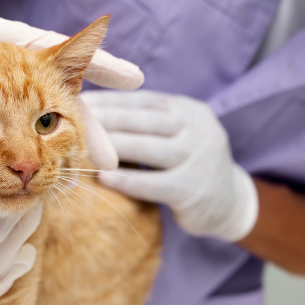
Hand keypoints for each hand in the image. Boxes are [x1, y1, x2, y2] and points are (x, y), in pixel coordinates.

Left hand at [84, 91, 258, 240]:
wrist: (230, 204)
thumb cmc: (187, 165)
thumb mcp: (176, 135)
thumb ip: (146, 124)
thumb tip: (94, 111)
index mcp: (189, 110)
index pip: (145, 101)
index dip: (111, 101)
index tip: (81, 100)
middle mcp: (198, 129)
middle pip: (146, 121)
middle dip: (108, 120)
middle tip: (75, 120)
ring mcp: (200, 159)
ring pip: (150, 149)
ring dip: (114, 146)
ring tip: (83, 146)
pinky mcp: (193, 191)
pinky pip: (154, 183)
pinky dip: (127, 180)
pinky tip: (103, 177)